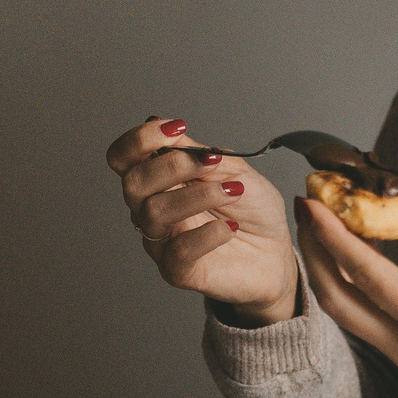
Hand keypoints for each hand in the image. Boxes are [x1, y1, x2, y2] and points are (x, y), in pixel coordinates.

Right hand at [107, 117, 298, 323]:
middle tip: (212, 163)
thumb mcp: (234, 170)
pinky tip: (231, 228)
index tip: (177, 127)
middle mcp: (151, 208)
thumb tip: (170, 130)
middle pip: (132, 182)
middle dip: (173, 165)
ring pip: (154, 212)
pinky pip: (178, 251)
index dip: (140, 139)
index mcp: (159, 180)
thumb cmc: (252, 210)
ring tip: (233, 194)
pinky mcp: (177, 270)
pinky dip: (208, 235)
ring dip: (198, 196)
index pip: (123, 157)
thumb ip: (200, 153)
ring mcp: (162, 241)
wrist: (274, 252)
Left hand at [296, 195, 397, 397]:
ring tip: (326, 231)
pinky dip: (356, 291)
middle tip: (308, 212)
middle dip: (316, 255)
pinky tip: (360, 263)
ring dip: (332, 273)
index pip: (368, 275)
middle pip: (340, 301)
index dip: (334, 236)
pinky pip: (372, 325)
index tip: (314, 204)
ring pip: (351, 316)